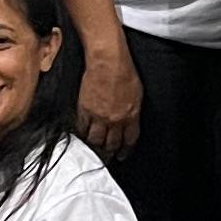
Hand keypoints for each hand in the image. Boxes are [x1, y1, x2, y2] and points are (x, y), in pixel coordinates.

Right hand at [73, 38, 141, 160]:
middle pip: (111, 143)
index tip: (122, 154)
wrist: (108, 63)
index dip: (125, 149)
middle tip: (107, 157)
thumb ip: (133, 110)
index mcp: (131, 116)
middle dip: (110, 153)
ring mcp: (99, 117)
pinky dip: (82, 135)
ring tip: (94, 151)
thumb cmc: (124, 72)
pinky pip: (82, 129)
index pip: (129, 140)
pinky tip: (82, 137)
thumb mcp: (137, 94)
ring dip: (95, 147)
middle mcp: (115, 120)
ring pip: (96, 140)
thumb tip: (131, 119)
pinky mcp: (85, 111)